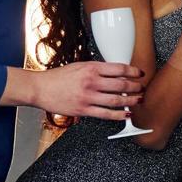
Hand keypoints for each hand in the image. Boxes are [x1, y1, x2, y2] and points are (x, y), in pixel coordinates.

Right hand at [28, 61, 144, 118]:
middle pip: (122, 85)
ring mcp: (88, 97)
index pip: (120, 69)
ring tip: (138, 100)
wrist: (40, 88)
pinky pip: (106, 114)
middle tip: (142, 88)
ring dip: (131, 101)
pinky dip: (119, 115)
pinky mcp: (83, 110)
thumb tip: (117, 73)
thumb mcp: (79, 66)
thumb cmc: (58, 77)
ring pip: (117, 100)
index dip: (134, 71)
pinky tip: (127, 114)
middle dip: (136, 87)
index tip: (140, 74)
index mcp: (91, 68)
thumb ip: (97, 69)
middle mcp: (91, 81)